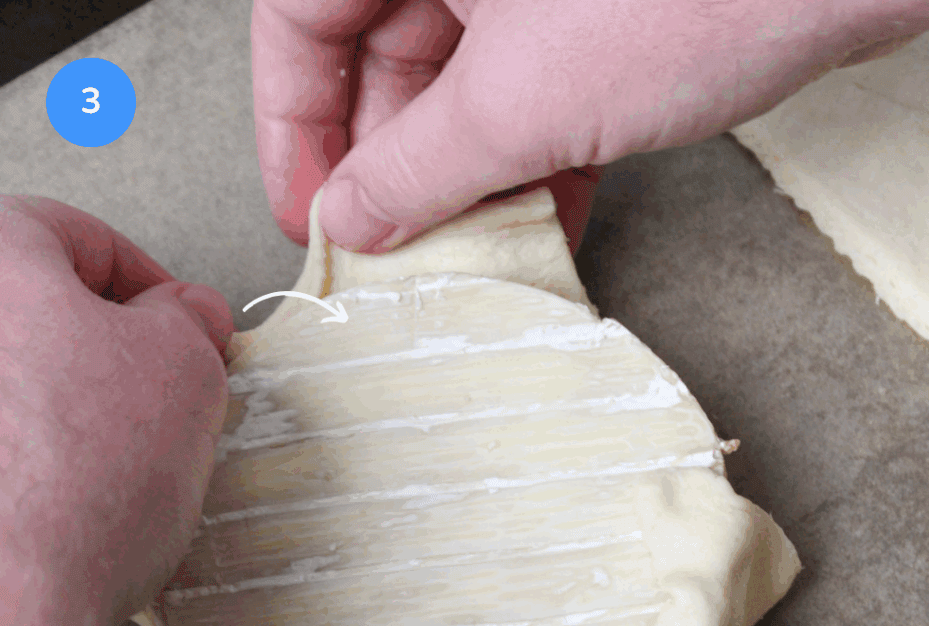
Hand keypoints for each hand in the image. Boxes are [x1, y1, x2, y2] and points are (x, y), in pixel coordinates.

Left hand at [0, 196, 231, 625]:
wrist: (13, 602)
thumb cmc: (86, 477)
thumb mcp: (184, 369)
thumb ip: (189, 318)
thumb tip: (189, 311)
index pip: (73, 232)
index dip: (149, 276)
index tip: (184, 322)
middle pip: (36, 307)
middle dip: (110, 341)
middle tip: (162, 385)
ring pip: (19, 378)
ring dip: (74, 400)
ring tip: (125, 454)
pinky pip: (6, 440)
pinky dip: (38, 453)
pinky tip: (78, 494)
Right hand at [251, 0, 928, 258]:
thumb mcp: (516, 101)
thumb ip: (416, 167)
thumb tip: (353, 219)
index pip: (302, 23)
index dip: (292, 129)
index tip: (309, 219)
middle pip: (386, 64)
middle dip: (391, 173)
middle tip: (393, 260)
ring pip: (465, 93)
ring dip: (464, 185)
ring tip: (462, 263)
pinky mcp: (600, 21)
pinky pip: (535, 101)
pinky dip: (531, 168)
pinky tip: (535, 233)